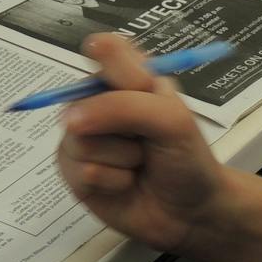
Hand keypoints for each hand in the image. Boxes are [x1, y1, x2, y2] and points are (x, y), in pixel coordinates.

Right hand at [56, 34, 226, 254]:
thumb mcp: (171, 120)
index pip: (105, 49)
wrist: (191, 212)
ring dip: (120, 158)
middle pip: (80, 97)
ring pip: (78, 139)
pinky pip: (79, 170)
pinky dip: (111, 180)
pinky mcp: (75, 171)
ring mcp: (85, 137)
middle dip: (120, 124)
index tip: (129, 81)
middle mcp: (102, 102)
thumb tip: (70, 119)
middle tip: (146, 136)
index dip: (106, 59)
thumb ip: (124, 106)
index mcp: (131, 78)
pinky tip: (126, 183)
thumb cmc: (187, 158)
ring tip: (139, 163)